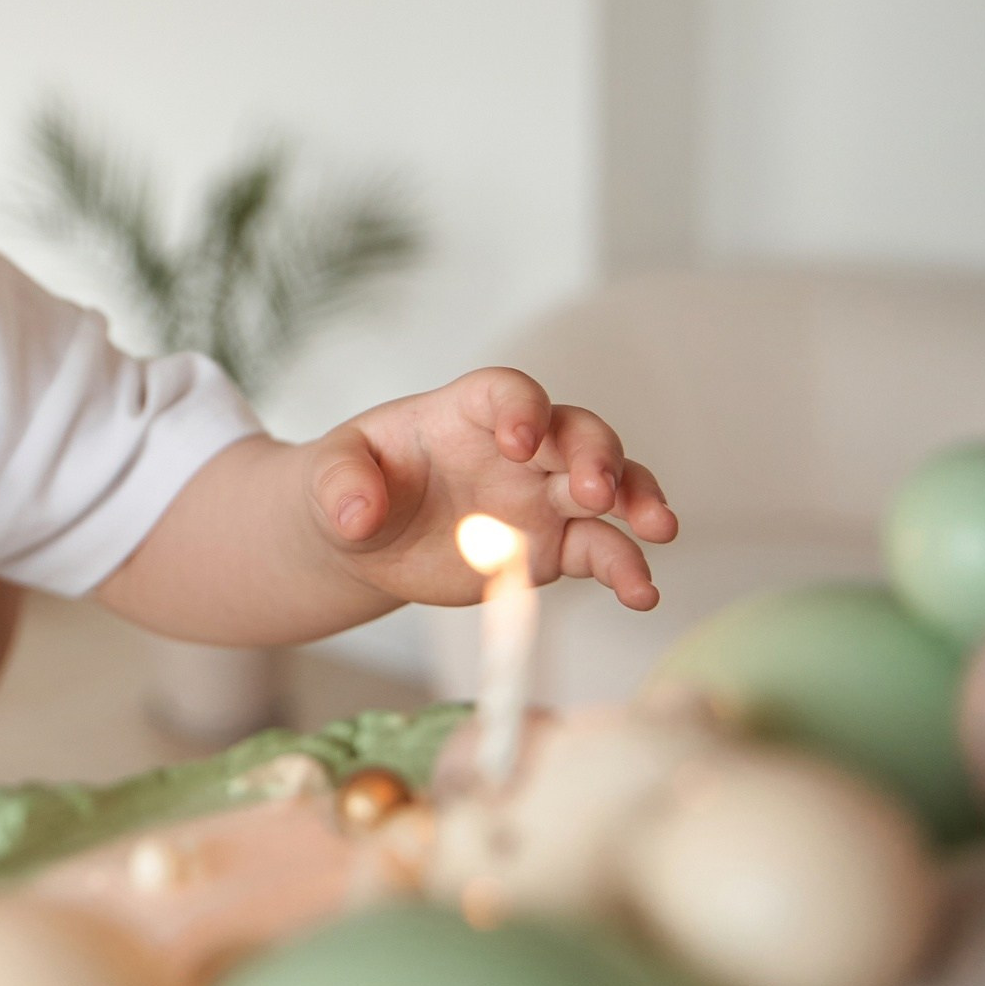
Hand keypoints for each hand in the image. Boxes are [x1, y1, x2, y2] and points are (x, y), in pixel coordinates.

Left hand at [310, 367, 676, 610]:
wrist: (365, 538)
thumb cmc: (349, 486)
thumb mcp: (328, 477)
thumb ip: (341, 484)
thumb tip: (359, 513)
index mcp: (465, 412)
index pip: (508, 392)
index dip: (522, 409)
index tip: (519, 441)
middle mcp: (517, 449)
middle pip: (575, 433)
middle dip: (596, 455)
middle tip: (597, 491)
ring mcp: (540, 497)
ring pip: (607, 487)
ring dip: (636, 501)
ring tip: (656, 530)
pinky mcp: (551, 547)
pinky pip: (599, 551)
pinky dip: (625, 568)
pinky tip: (642, 593)